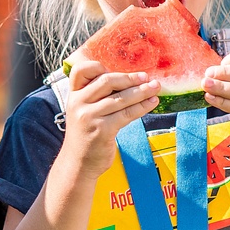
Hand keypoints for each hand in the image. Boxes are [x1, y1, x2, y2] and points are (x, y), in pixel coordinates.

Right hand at [60, 59, 159, 178]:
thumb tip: (127, 81)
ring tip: (155, 88)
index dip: (98, 66)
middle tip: (146, 77)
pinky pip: (127, 114)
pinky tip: (152, 103)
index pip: (80, 70)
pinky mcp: (102, 130)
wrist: (79, 164)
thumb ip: (96, 96)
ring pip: (120, 98)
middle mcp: (78, 103)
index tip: (118, 70)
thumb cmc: (86, 135)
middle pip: (106, 81)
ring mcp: (89, 116)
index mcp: (73, 95)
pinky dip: (142, 107)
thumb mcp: (83, 111)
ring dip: (142, 91)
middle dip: (129, 78)